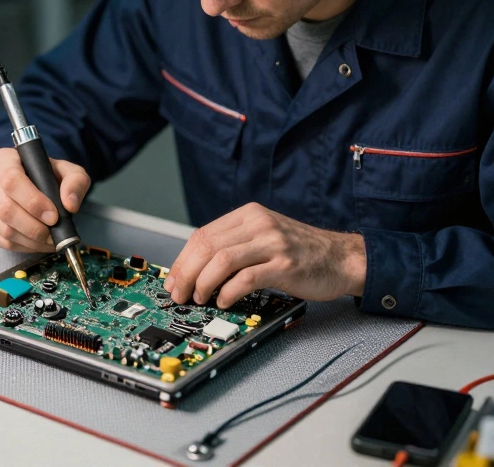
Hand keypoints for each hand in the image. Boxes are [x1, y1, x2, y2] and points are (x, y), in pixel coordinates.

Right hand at [0, 147, 91, 252]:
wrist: (33, 185)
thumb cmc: (47, 177)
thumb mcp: (68, 172)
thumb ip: (75, 182)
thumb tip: (69, 203)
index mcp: (4, 158)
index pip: (11, 180)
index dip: (32, 201)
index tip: (53, 216)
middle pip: (5, 208)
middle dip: (34, 227)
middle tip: (53, 234)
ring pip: (4, 229)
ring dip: (31, 240)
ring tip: (49, 240)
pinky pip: (1, 241)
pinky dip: (23, 247)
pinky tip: (36, 242)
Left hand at [164, 202, 366, 308]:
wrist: (343, 258)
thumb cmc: (301, 252)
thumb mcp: (265, 236)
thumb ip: (235, 244)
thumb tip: (194, 268)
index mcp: (248, 215)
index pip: (202, 234)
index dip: (183, 259)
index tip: (173, 279)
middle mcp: (258, 224)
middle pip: (207, 246)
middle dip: (186, 273)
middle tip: (179, 293)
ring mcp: (273, 243)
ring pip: (222, 260)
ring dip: (203, 283)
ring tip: (199, 298)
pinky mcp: (285, 266)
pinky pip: (246, 278)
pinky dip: (228, 291)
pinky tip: (223, 301)